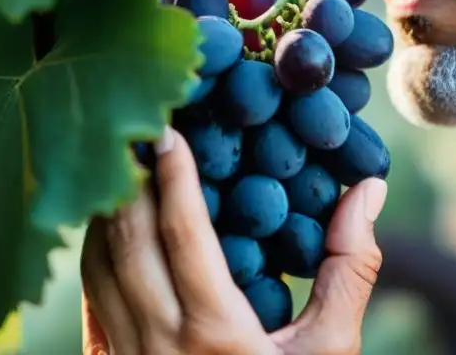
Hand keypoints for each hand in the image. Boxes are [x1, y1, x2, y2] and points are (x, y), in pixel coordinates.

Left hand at [80, 126, 387, 354]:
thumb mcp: (331, 351)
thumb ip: (350, 268)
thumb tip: (368, 188)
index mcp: (213, 332)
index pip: (181, 231)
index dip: (174, 173)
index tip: (170, 127)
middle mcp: (155, 342)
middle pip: (127, 236)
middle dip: (130, 174)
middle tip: (139, 123)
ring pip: (96, 260)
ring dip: (108, 205)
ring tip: (123, 157)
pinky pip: (88, 292)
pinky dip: (95, 246)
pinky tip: (112, 217)